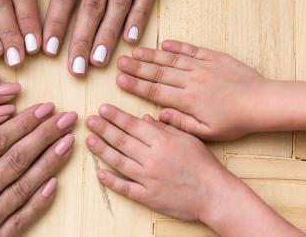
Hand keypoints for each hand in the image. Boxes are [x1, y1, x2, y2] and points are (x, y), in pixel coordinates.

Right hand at [0, 104, 77, 236]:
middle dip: (45, 134)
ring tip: (69, 143)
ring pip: (26, 184)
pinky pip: (21, 219)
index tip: (41, 108)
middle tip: (67, 117)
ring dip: (50, 161)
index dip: (23, 123)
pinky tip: (55, 185)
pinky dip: (40, 201)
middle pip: (18, 158)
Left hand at [85, 104, 226, 220]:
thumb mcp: (188, 138)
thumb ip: (165, 127)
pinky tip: (100, 174)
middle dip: (104, 129)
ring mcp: (149, 179)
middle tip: (89, 120)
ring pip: (120, 162)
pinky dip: (112, 181)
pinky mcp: (148, 197)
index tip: (102, 109)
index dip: (116, 116)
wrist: (215, 195)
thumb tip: (144, 118)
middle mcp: (153, 158)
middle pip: (122, 141)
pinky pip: (126, 188)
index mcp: (163, 141)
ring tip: (89, 140)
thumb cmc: (204, 165)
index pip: (133, 125)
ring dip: (102, 150)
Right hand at [117, 40, 270, 140]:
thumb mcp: (208, 132)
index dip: (135, 85)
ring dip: (152, 55)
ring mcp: (203, 67)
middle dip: (137, 67)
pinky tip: (164, 43)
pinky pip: (192, 50)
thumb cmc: (236, 122)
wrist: (262, 103)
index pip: (155, 92)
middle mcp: (191, 81)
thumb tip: (159, 115)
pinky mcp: (215, 58)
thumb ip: (181, 124)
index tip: (120, 80)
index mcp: (188, 101)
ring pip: (172, 59)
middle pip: (158, 73)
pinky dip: (178, 46)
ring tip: (135, 51)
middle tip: (119, 62)